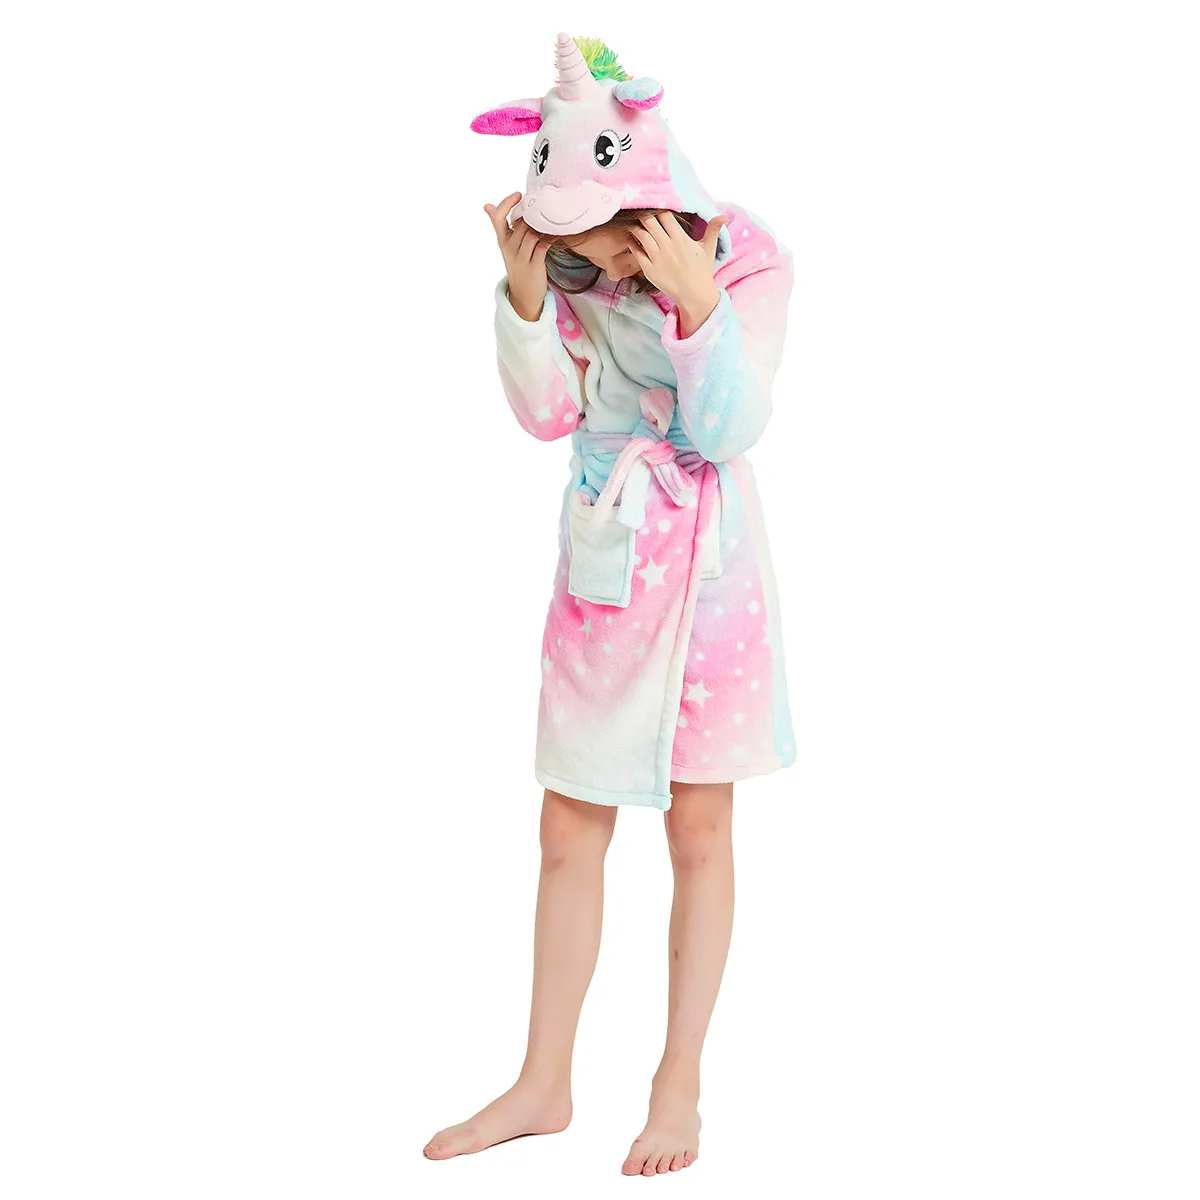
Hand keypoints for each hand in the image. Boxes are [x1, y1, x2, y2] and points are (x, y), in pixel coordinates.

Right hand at [485, 192, 549, 321]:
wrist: (524, 295)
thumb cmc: (518, 265)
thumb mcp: (506, 245)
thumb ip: (500, 225)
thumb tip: (486, 205)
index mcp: (502, 240)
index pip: (498, 217)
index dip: (507, 203)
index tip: (518, 195)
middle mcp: (509, 248)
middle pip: (521, 223)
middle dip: (534, 216)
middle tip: (546, 212)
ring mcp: (521, 257)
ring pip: (532, 232)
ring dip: (543, 227)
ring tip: (551, 223)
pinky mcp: (534, 265)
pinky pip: (543, 245)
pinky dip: (550, 238)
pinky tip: (555, 235)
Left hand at [627, 211, 724, 329]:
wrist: (694, 294)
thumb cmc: (702, 270)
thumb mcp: (708, 249)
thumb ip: (713, 229)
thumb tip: (723, 216)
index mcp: (681, 239)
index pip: (665, 215)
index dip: (659, 208)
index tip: (657, 206)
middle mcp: (668, 247)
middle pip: (649, 222)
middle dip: (645, 214)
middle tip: (642, 212)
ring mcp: (657, 258)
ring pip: (641, 234)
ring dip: (636, 226)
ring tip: (635, 223)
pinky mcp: (649, 270)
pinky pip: (636, 251)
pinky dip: (632, 242)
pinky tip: (632, 238)